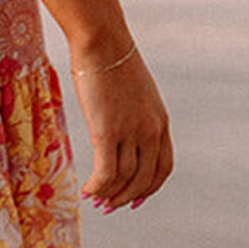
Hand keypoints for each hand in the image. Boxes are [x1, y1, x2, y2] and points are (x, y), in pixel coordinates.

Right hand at [71, 46, 172, 211]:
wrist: (102, 41)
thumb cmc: (110, 58)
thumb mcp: (132, 89)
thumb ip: (131, 110)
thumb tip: (116, 122)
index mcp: (160, 121)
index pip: (163, 167)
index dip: (150, 187)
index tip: (136, 198)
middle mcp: (150, 131)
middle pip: (144, 178)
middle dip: (127, 197)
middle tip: (110, 206)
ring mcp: (130, 132)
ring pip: (125, 179)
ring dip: (110, 195)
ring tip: (95, 200)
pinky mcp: (107, 131)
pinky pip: (106, 172)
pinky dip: (97, 187)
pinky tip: (86, 190)